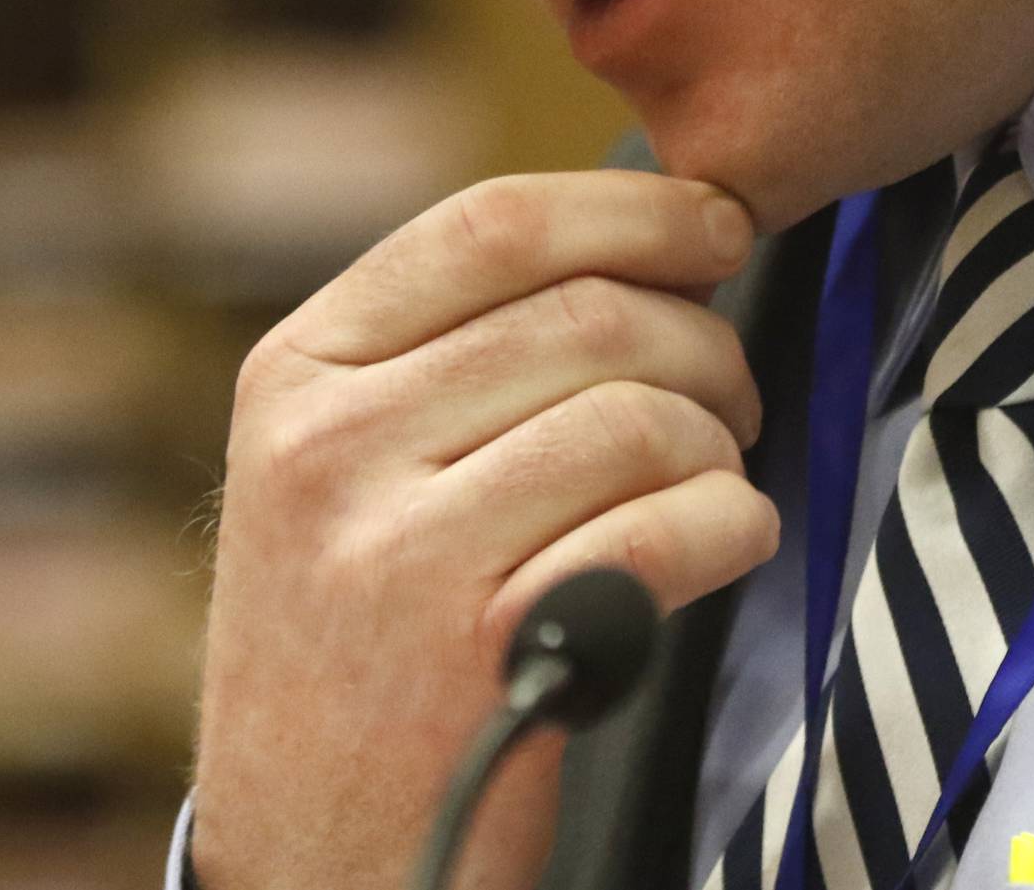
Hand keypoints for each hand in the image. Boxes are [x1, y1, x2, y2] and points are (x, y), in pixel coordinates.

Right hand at [189, 170, 776, 889]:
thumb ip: (458, 348)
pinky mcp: (473, 653)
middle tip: (735, 392)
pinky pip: (667, 528)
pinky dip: (731, 523)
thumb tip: (657, 240)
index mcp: (298, 369)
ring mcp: (391, 549)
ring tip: (714, 474)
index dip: (633, 209)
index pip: (491, 225)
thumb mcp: (345, 465)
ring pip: (636, 415)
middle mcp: (327, 443)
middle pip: (587, 314)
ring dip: (720, 440)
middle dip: (704, 341)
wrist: (312, 857)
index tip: (717, 223)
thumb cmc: (361, 636)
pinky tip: (725, 539)